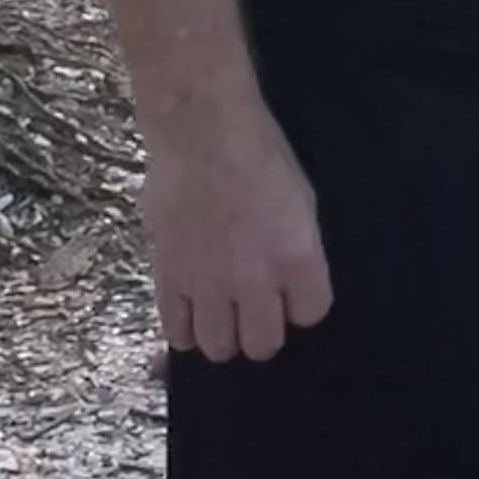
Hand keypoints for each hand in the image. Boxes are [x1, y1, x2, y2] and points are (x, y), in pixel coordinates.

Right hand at [141, 105, 332, 363]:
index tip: (294, 292)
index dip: (302, 305)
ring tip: (223, 314)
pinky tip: (192, 312)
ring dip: (224, 335)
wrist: (201, 131)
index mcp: (297, 258)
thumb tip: (289, 283)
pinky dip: (186, 330)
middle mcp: (254, 281)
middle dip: (263, 329)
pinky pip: (176, 332)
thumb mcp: (301, 201)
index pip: (310, 314)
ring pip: (219, 348)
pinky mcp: (169, 278)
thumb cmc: (260, 153)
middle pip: (263, 344)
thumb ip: (297, 251)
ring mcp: (208, 284)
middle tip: (256, 308)